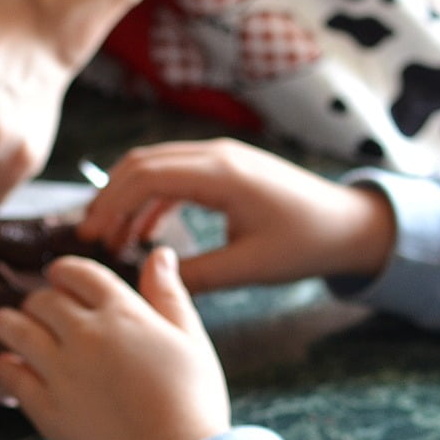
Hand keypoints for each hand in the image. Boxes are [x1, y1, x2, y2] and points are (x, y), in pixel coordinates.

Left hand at [0, 248, 229, 439]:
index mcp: (123, 313)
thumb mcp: (191, 340)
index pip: (78, 273)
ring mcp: (60, 370)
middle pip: (42, 300)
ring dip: (7, 323)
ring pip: (13, 328)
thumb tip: (159, 255)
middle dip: (39, 301)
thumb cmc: (193, 404)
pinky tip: (10, 365)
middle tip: (39, 312)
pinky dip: (4, 364)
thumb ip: (169, 295)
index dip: (64, 273)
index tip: (59, 279)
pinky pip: (8, 373)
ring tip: (7, 326)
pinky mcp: (44, 407)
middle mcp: (85, 335)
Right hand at [75, 139, 397, 293]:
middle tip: (89, 238)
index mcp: (222, 174)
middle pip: (141, 163)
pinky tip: (143, 232)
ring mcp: (222, 157)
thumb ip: (195, 276)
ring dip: (126, 197)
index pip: (145, 176)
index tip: (89, 237)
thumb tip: (147, 284)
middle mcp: (218, 155)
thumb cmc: (305, 243)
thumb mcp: (248, 268)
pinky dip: (151, 199)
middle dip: (108, 198)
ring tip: (111, 238)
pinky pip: (175, 175)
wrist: (350, 223)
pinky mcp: (225, 168)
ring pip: (154, 165)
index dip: (110, 205)